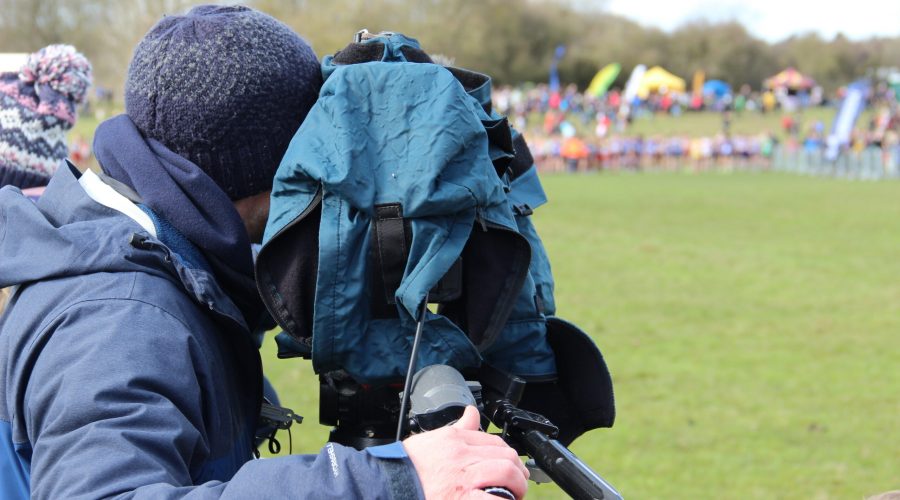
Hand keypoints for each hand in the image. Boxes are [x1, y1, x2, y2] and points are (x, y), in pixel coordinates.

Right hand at [403, 406, 528, 498]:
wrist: (385, 487)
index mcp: (454, 440)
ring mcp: (464, 478)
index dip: (506, 454)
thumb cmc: (403, 468)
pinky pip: (496, 499)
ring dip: (517, 486)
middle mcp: (461, 455)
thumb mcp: (429, 440)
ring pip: (507, 472)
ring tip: (514, 496)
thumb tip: (471, 413)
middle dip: (517, 471)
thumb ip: (456, 428)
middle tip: (518, 484)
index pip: (492, 440)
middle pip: (505, 455)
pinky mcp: (463, 499)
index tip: (509, 465)